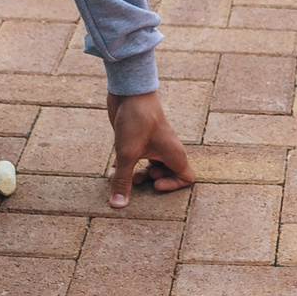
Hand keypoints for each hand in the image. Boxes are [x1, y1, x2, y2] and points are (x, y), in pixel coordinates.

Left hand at [106, 90, 194, 205]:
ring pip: (148, 168)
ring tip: (119, 176)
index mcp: (173, 154)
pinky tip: (109, 171)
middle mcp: (165, 150)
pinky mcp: (136, 141)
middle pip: (166, 175)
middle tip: (135, 179)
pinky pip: (134, 160)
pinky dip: (123, 168)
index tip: (154, 183)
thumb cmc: (136, 119)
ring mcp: (151, 145)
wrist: (129, 90)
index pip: (186, 177)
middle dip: (149, 181)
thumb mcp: (127, 153)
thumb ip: (122, 180)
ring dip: (134, 176)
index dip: (173, 186)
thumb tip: (118, 205)